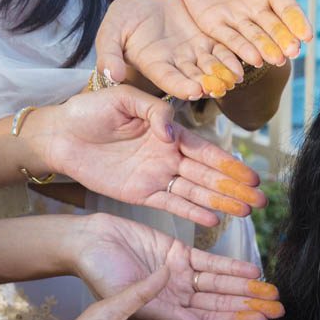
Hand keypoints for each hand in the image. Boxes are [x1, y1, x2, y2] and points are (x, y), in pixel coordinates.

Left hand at [41, 85, 265, 226]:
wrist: (59, 135)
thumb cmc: (88, 110)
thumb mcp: (122, 99)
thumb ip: (154, 113)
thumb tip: (173, 135)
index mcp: (168, 132)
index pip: (205, 150)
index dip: (229, 163)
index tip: (251, 175)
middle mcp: (168, 156)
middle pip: (208, 175)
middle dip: (235, 187)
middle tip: (260, 200)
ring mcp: (157, 176)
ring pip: (196, 192)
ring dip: (221, 202)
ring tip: (245, 212)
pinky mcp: (142, 193)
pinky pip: (172, 205)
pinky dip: (192, 212)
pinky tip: (214, 220)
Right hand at [71, 213, 282, 319]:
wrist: (84, 242)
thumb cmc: (97, 275)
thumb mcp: (125, 299)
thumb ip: (160, 311)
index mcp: (164, 317)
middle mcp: (176, 300)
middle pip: (220, 307)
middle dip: (249, 309)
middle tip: (279, 311)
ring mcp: (179, 278)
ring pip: (220, 285)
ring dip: (246, 289)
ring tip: (273, 292)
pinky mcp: (178, 253)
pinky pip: (210, 263)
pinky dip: (231, 266)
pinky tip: (253, 271)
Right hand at [95, 0, 242, 99]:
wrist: (142, 5)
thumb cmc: (122, 21)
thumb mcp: (110, 34)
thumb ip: (109, 54)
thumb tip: (111, 74)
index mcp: (155, 67)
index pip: (169, 80)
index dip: (182, 86)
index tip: (194, 91)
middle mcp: (177, 66)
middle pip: (195, 77)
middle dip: (208, 83)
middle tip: (221, 88)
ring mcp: (193, 54)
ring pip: (211, 66)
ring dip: (223, 73)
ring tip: (234, 77)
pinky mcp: (206, 41)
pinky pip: (221, 51)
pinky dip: (231, 57)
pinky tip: (243, 61)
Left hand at [176, 0, 311, 67]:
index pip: (288, 10)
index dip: (298, 22)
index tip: (307, 35)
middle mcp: (258, 10)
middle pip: (274, 28)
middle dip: (284, 40)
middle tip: (293, 52)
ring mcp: (237, 19)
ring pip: (254, 37)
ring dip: (266, 49)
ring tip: (276, 60)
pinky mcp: (215, 25)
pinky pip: (229, 38)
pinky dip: (241, 49)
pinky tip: (253, 59)